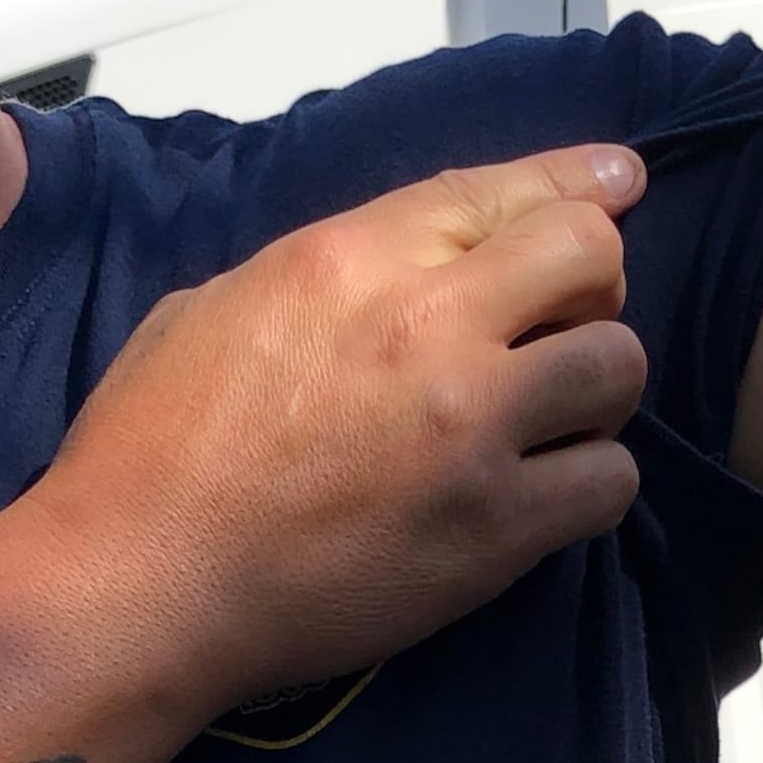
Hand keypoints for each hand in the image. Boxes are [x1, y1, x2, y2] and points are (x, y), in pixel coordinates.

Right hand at [36, 146, 651, 708]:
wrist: (143, 585)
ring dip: (595, 386)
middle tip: (557, 325)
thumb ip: (317, 272)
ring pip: (617, 364)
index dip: (574, 177)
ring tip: (551, 419)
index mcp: (349, 258)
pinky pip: (608, 480)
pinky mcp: (494, 528)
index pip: (498, 190)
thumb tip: (381, 274)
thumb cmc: (148, 453)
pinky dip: (589, 482)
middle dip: (590, 280)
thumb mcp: (212, 308)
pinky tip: (546, 494)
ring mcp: (470, 429)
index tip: (620, 180)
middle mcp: (427, 324)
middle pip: (588, 255)